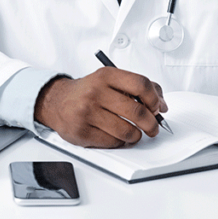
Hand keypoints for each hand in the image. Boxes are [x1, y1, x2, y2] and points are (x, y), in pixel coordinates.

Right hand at [34, 68, 167, 147]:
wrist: (57, 101)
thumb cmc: (87, 92)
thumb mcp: (109, 80)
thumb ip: (136, 87)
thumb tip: (160, 104)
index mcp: (105, 76)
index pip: (141, 85)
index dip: (155, 98)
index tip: (158, 107)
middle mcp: (96, 92)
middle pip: (137, 112)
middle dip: (151, 124)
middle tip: (153, 127)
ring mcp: (88, 113)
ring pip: (127, 131)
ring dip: (136, 135)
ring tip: (132, 132)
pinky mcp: (82, 132)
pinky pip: (113, 142)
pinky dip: (120, 142)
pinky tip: (115, 135)